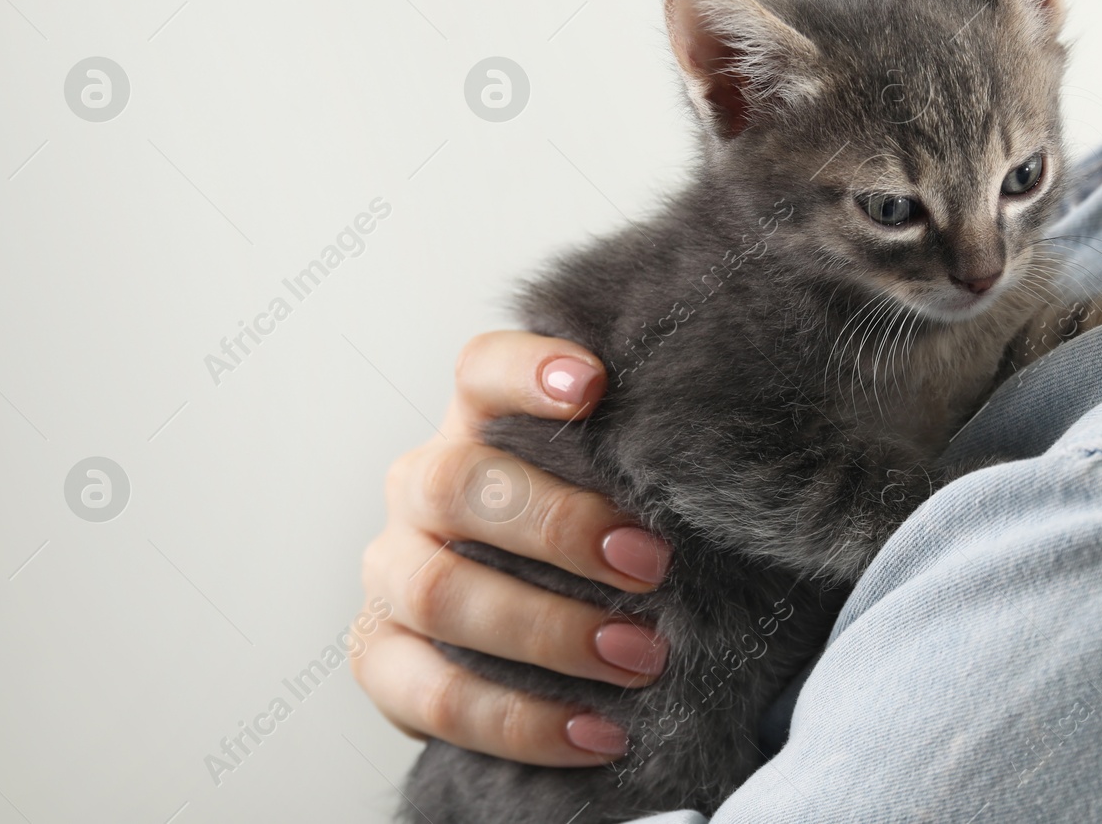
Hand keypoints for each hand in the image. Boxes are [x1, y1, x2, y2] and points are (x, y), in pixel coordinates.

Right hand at [353, 331, 671, 765]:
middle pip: (456, 483)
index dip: (527, 370)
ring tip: (640, 655)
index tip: (594, 385)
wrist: (515, 631)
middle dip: (558, 526)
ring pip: (441, 592)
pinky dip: (522, 720)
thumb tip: (723, 464)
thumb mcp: (604, 490)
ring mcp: (390, 572)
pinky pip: (436, 694)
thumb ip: (633, 464)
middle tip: (651, 565)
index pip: (481, 371)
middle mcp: (419, 487)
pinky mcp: (378, 656)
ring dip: (549, 630)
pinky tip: (599, 731)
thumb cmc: (582, 541)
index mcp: (473, 426)